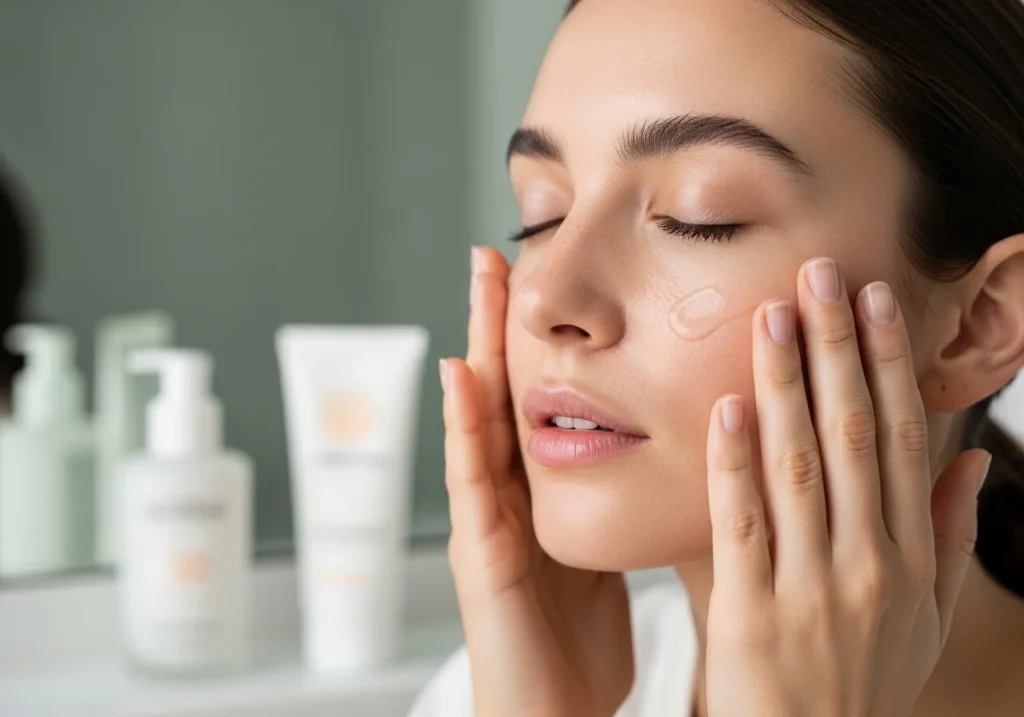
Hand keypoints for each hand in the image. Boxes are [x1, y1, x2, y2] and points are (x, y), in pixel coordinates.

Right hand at [440, 246, 633, 716]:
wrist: (552, 713)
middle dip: (497, 321)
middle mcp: (505, 493)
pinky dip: (463, 424)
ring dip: (477, 345)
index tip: (544, 273)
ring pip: (478, 417)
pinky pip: (470, 479)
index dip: (534, 338)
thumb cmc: (576, 638)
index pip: (536, 396)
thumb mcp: (600, 551)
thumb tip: (661, 455)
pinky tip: (461, 374)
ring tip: (480, 280)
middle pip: (501, 390)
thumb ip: (611, 502)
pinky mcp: (480, 552)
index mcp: (538, 491)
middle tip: (497, 249)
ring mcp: (485, 519)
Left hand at [704, 258, 990, 716]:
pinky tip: (728, 407)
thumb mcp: (926, 620)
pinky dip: (734, 464)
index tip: (878, 302)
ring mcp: (809, 590)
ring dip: (786, 387)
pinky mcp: (749, 615)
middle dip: (838, 352)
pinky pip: (741, 526)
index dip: (891, 365)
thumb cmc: (865, 683)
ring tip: (773, 317)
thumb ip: (950, 539)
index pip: (904, 440)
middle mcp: (866, 565)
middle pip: (854, 437)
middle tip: (822, 277)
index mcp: (909, 559)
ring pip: (798, 469)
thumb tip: (970, 464)